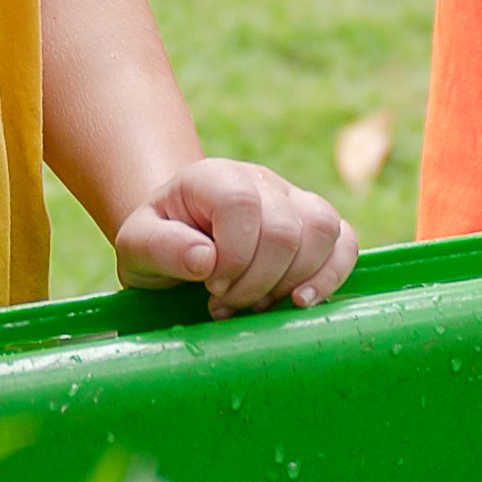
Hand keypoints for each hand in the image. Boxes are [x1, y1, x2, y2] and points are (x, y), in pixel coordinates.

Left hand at [113, 154, 355, 312]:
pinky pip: (346, 242)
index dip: (232, 255)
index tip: (210, 285)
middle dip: (257, 280)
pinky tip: (300, 302)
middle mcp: (260, 180)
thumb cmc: (157, 244)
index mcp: (213, 177)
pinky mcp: (316, 226)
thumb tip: (206, 259)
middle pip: (285, 226)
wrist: (178, 241)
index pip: (241, 204)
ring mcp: (294, 200)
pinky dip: (331, 276)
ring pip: (323, 230)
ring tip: (257, 305)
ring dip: (292, 281)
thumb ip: (160, 249)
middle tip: (225, 303)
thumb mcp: (136, 247)